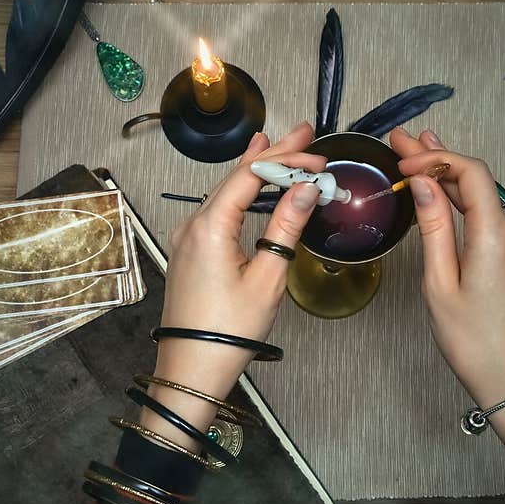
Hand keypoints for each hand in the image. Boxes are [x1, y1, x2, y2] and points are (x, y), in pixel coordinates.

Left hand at [142, 122, 324, 443]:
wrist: (191, 369)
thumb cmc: (229, 330)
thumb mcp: (267, 278)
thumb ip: (285, 227)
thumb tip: (306, 189)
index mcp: (209, 226)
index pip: (251, 176)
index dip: (286, 160)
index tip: (317, 154)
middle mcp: (192, 225)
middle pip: (235, 178)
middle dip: (272, 154)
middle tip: (305, 133)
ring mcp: (187, 238)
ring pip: (224, 192)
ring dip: (254, 170)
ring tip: (276, 144)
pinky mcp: (190, 252)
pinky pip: (216, 210)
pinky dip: (238, 192)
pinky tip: (247, 184)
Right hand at [390, 127, 504, 453]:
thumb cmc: (474, 342)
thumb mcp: (441, 286)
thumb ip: (434, 230)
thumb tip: (424, 185)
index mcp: (497, 236)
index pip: (470, 173)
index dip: (436, 157)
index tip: (402, 157)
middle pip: (478, 180)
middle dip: (438, 159)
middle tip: (402, 142)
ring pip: (486, 197)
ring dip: (451, 177)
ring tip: (419, 156)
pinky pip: (494, 217)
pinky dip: (467, 201)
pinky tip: (447, 191)